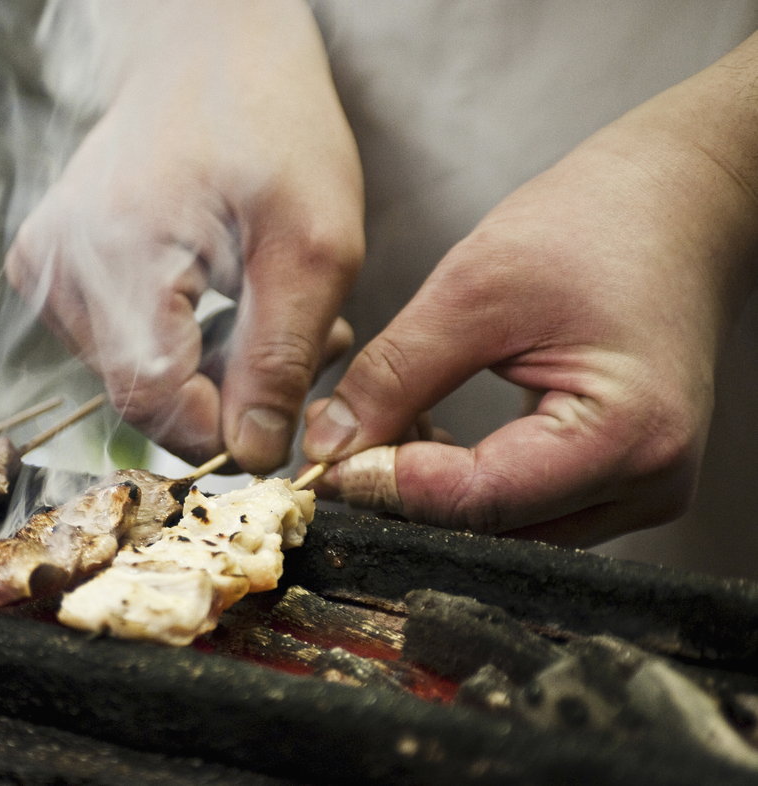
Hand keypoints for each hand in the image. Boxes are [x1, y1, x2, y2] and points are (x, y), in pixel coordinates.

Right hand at [5, 0, 362, 471]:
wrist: (207, 54)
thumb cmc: (270, 125)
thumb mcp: (313, 243)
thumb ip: (282, 358)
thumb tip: (258, 454)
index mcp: (114, 252)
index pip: (153, 401)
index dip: (225, 430)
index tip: (289, 416)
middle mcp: (56, 266)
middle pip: (142, 395)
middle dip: (228, 396)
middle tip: (305, 347)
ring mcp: (43, 268)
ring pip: (133, 376)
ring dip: (209, 371)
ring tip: (267, 311)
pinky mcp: (49, 270)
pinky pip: (117, 345)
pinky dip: (179, 343)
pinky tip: (221, 299)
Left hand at [304, 33, 757, 544]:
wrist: (676, 204)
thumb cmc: (597, 225)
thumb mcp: (473, 289)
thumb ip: (396, 375)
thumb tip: (329, 446)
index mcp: (625, 435)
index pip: (481, 499)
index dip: (390, 485)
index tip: (327, 458)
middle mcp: (646, 483)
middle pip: (492, 527)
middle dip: (406, 492)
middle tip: (343, 442)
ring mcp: (637, 488)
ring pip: (503, 526)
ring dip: (432, 491)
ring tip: (389, 423)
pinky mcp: (616, 477)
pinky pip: (524, 506)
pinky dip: (465, 481)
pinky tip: (428, 432)